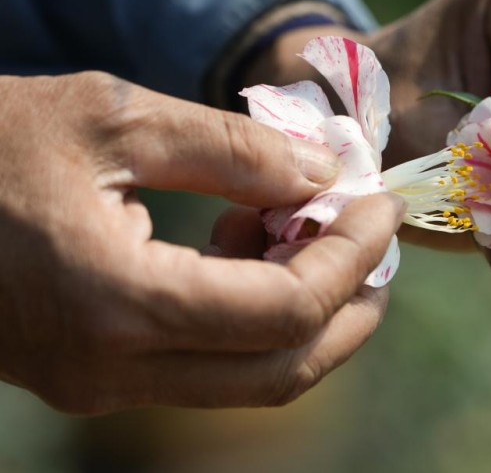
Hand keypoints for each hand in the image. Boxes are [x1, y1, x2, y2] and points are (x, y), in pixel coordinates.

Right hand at [0, 72, 403, 413]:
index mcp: (115, 301)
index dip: (351, 257)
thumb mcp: (114, 118)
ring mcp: (102, 384)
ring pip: (250, 377)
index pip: (284, 310)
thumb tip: (323, 174)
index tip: (381, 206)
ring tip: (308, 228)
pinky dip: (253, 314)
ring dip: (306, 311)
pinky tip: (247, 243)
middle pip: (282, 369)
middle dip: (350, 305)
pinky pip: (208, 362)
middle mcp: (112, 368)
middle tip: (375, 239)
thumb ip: (234, 148)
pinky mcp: (98, 375)